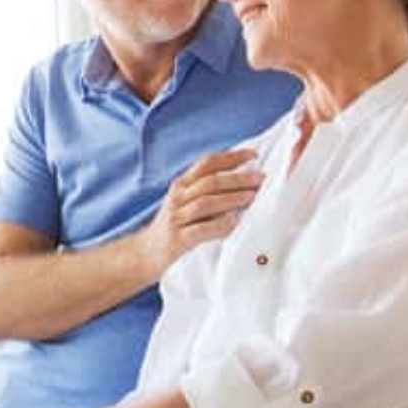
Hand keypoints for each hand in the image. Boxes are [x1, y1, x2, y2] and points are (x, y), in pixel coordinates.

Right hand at [136, 149, 262, 275]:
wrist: (146, 253)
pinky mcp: (177, 240)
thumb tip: (245, 179)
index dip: (231, 157)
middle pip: (210, 182)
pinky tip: (235, 222)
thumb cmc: (175, 226)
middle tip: (261, 178)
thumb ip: (205, 190)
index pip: (207, 164)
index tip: (253, 155)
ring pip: (206, 203)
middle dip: (238, 178)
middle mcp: (177, 197)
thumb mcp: (184, 202)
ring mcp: (176, 218)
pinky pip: (201, 230)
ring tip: (252, 197)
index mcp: (181, 185)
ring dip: (232, 198)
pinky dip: (219, 225)